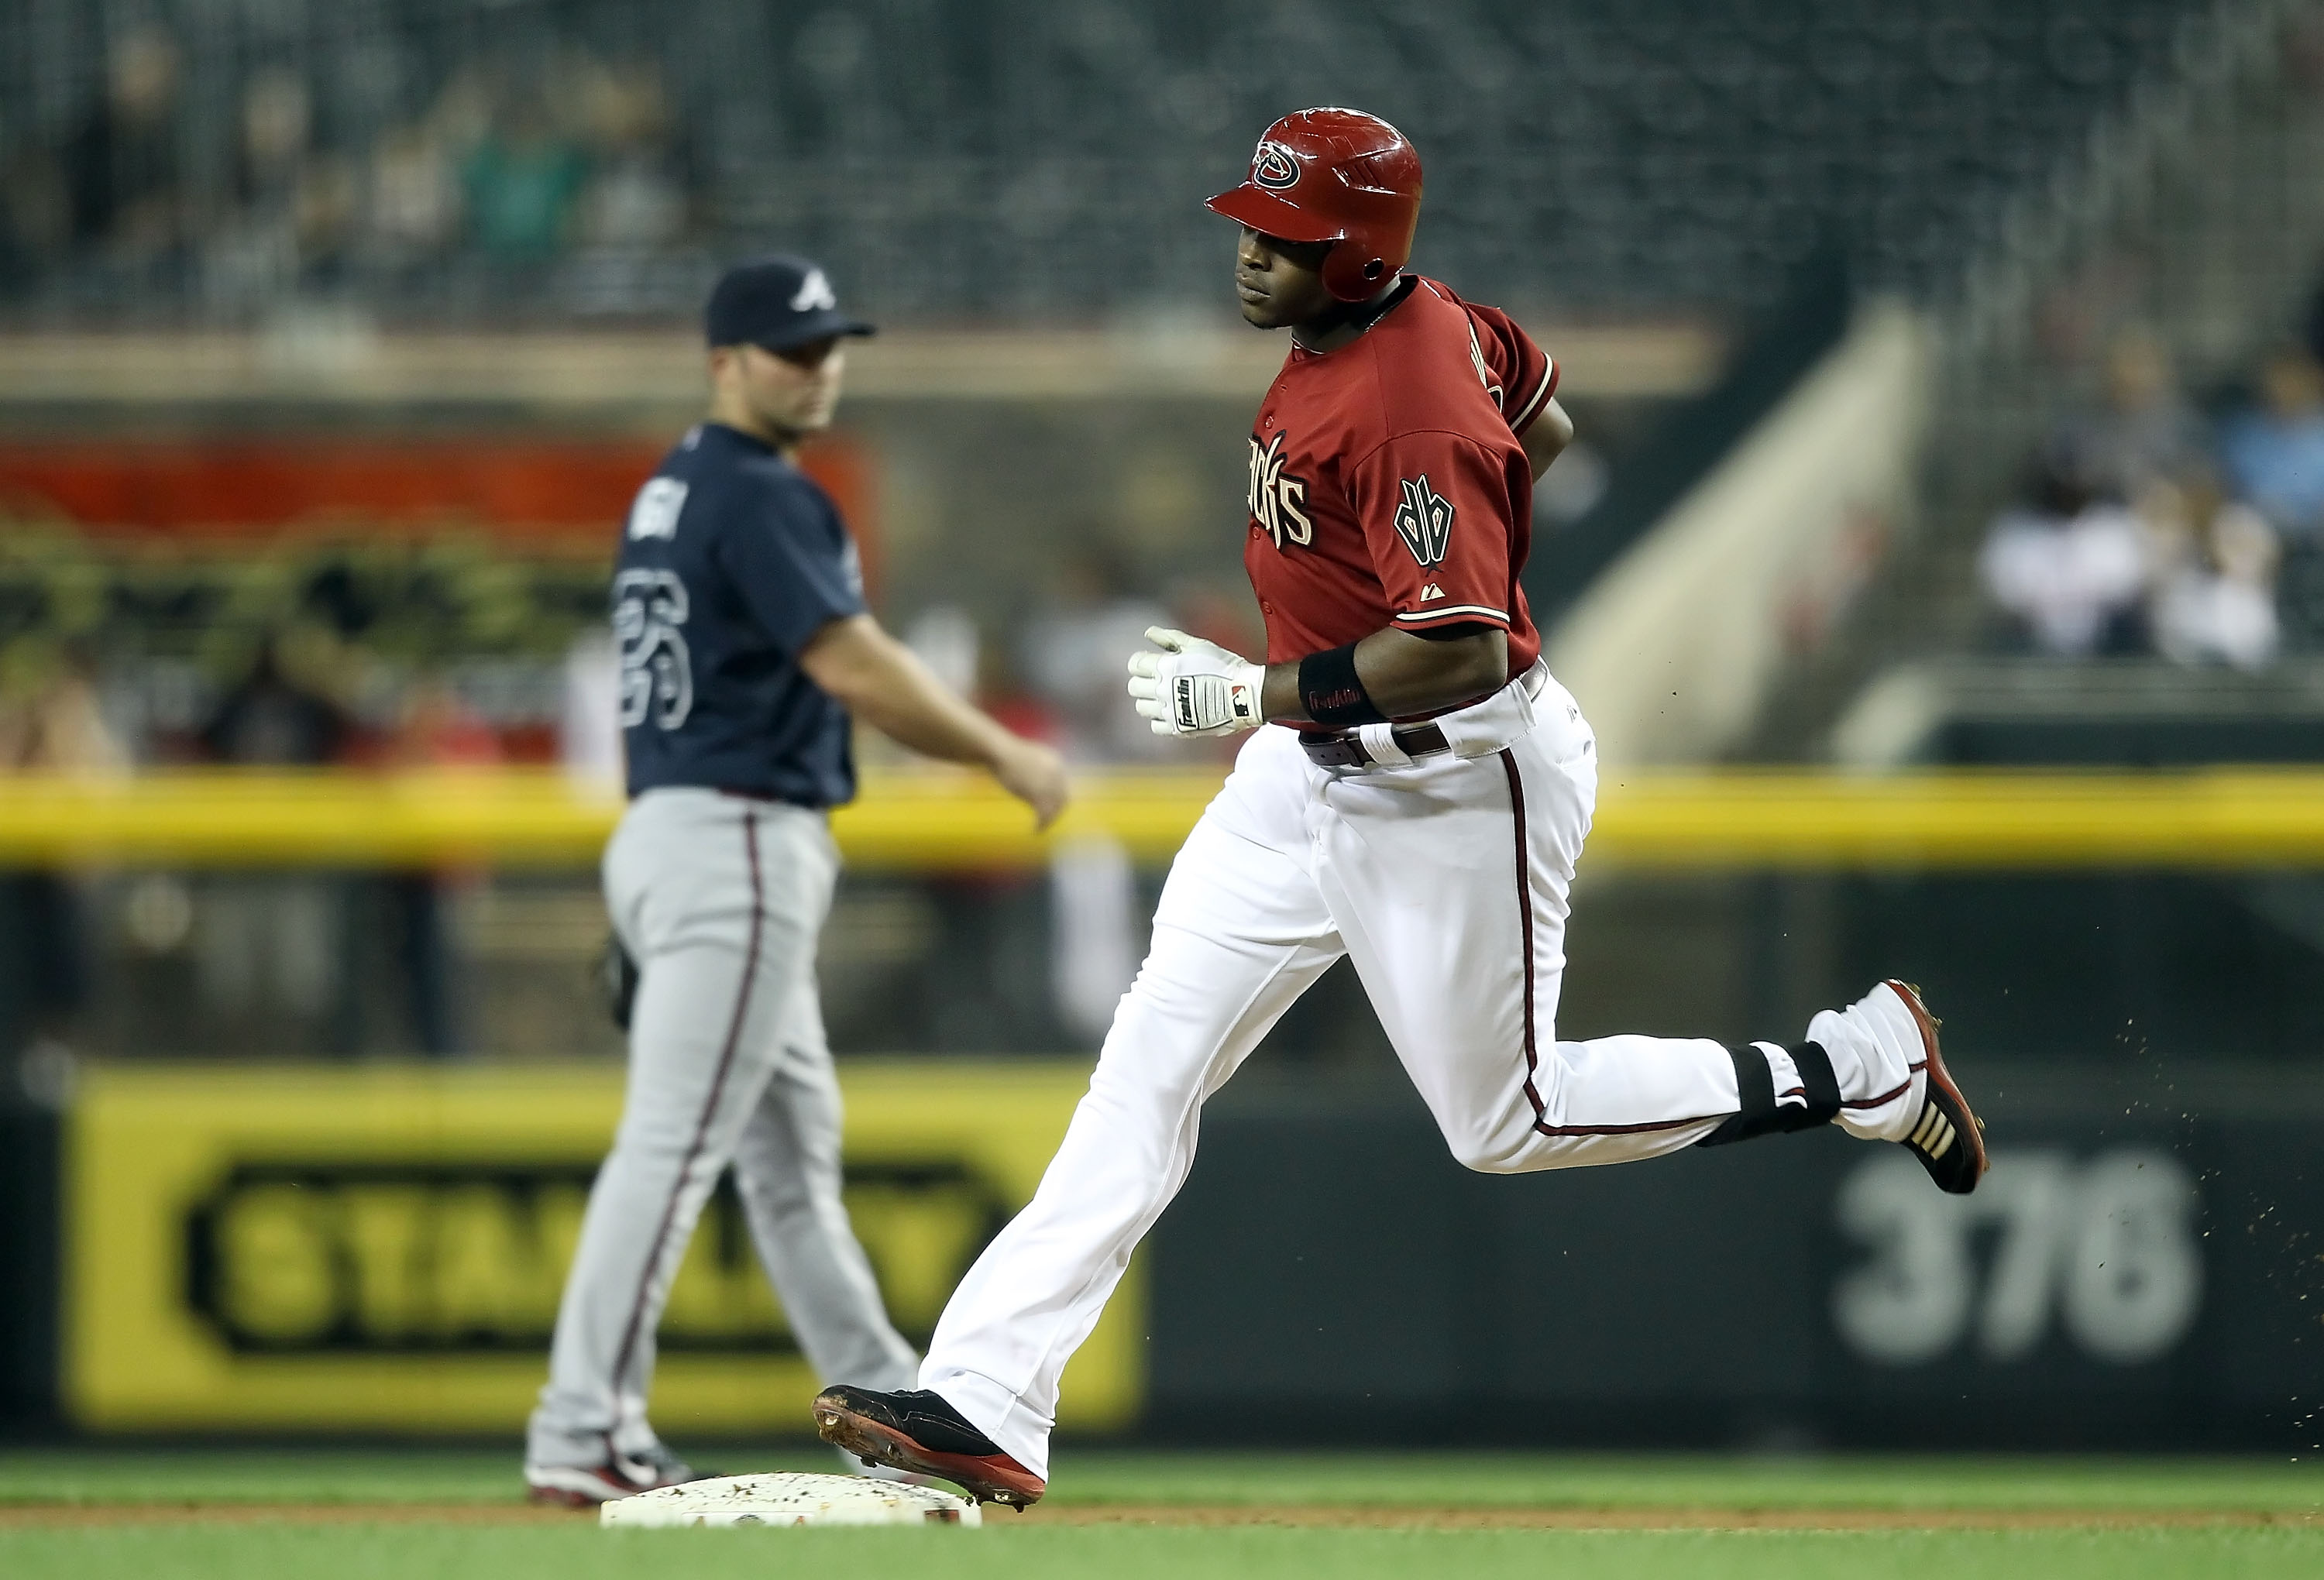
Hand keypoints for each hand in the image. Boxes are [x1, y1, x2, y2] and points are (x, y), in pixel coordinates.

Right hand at [993, 737, 1068, 829]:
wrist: (998, 752)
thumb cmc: (1006, 755)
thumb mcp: (1029, 760)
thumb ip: (1038, 771)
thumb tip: (1036, 786)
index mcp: (1056, 762)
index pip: (1063, 786)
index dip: (1058, 801)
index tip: (1051, 810)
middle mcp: (1056, 773)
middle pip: (1062, 798)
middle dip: (1056, 812)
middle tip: (1047, 822)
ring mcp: (1048, 783)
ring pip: (1055, 808)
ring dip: (1050, 820)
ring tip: (1041, 827)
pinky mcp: (1038, 794)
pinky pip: (1044, 813)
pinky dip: (1042, 823)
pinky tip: (1036, 829)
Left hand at [1127, 627, 1263, 738]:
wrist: (1244, 694)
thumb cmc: (1223, 665)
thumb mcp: (1198, 645)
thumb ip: (1170, 638)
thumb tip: (1147, 633)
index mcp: (1166, 666)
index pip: (1134, 664)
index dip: (1141, 662)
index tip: (1150, 663)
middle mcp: (1164, 689)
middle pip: (1134, 687)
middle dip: (1143, 681)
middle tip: (1158, 680)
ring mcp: (1170, 710)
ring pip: (1142, 707)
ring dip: (1151, 701)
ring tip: (1166, 697)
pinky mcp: (1179, 727)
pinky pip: (1156, 726)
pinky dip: (1161, 719)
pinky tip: (1173, 711)